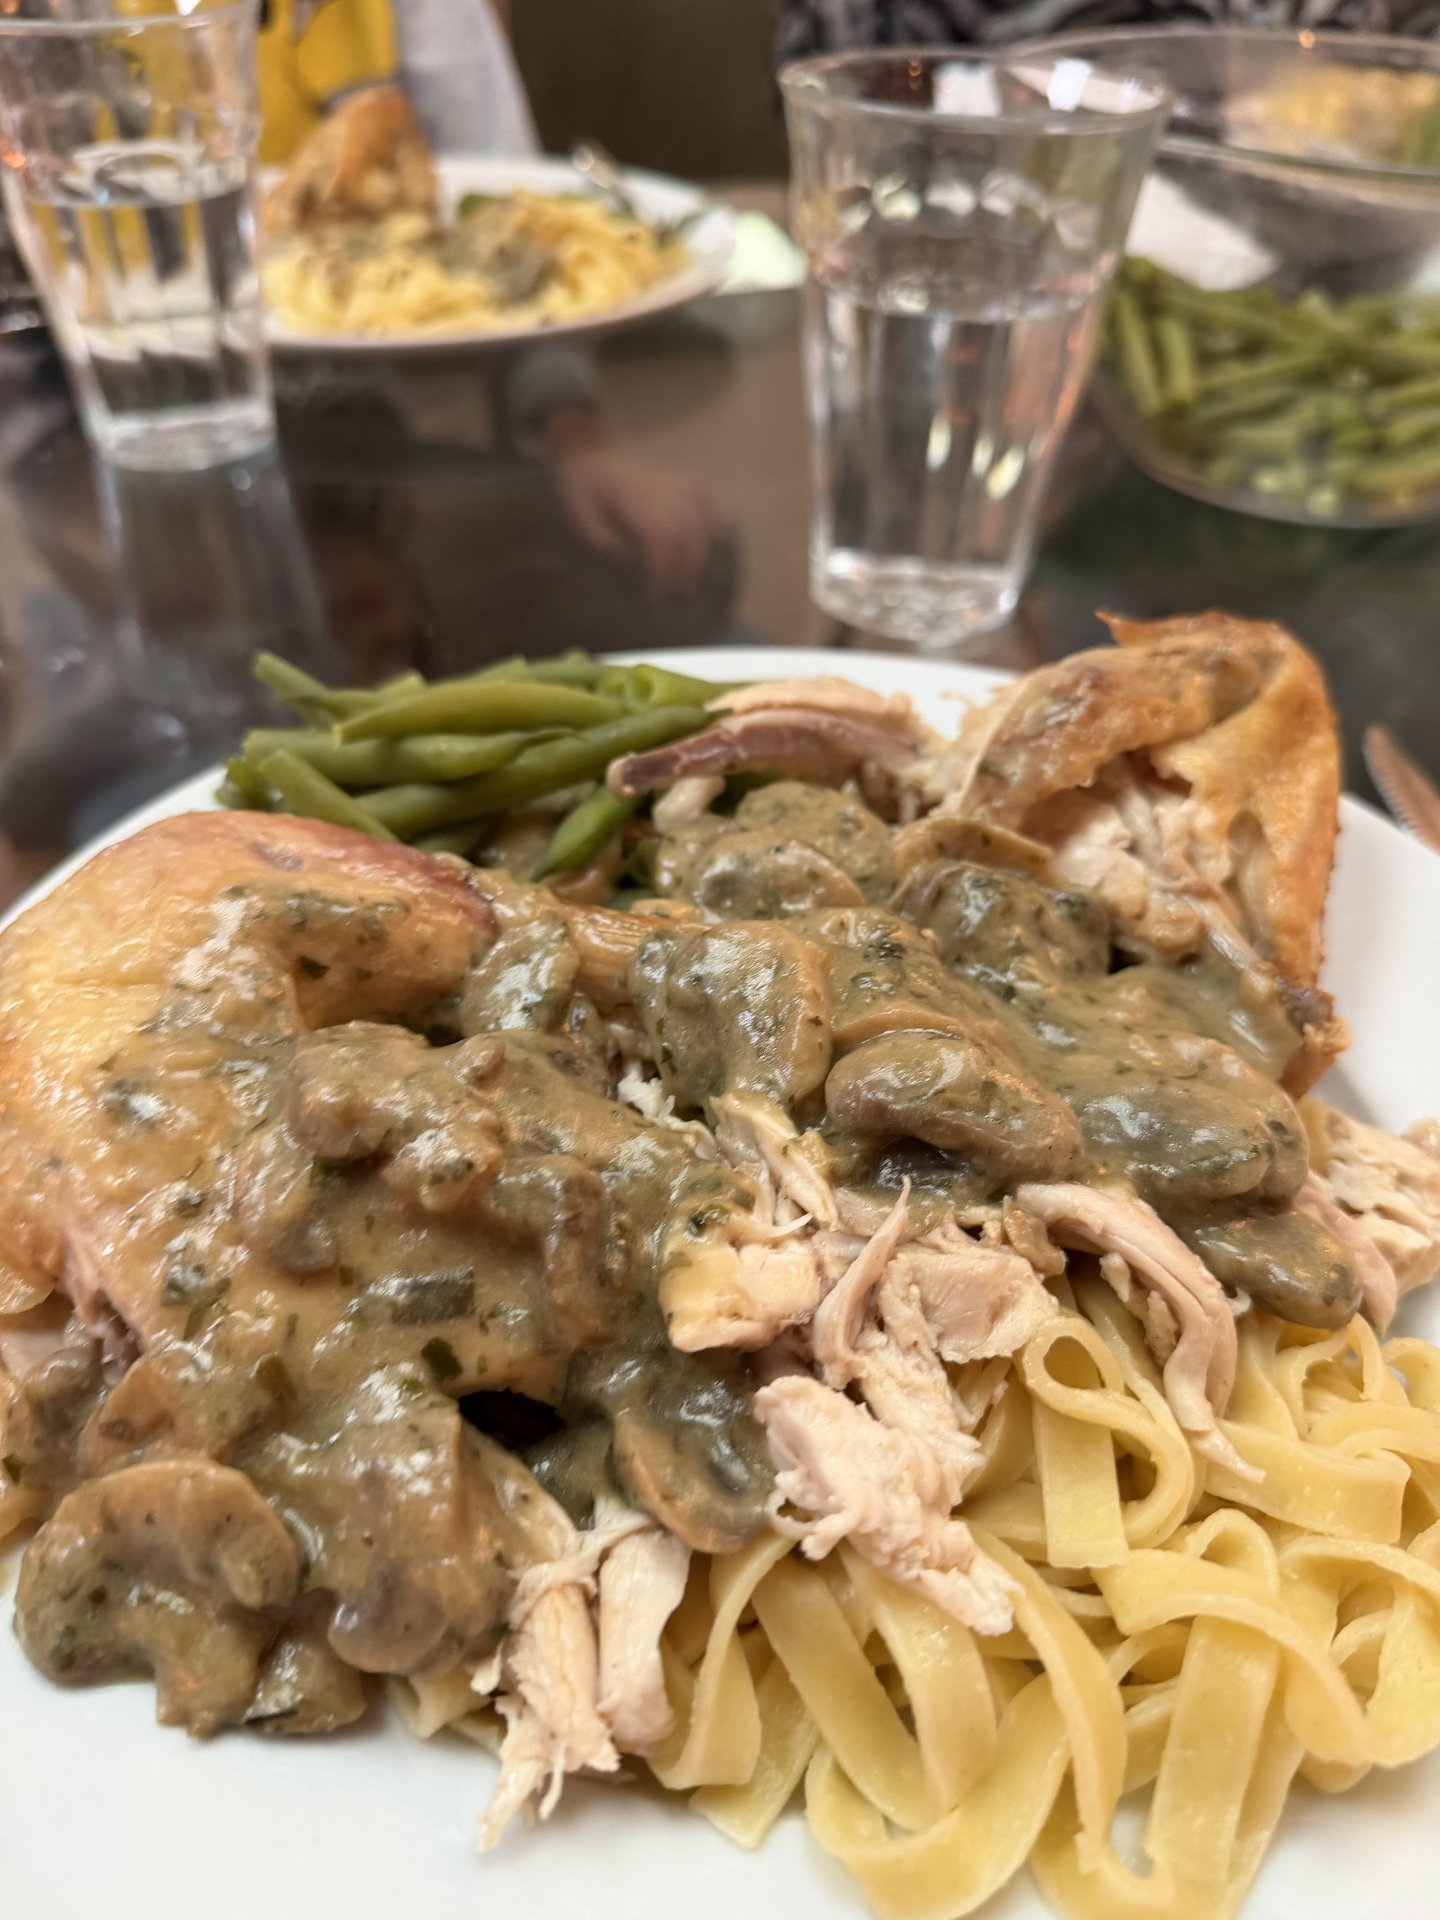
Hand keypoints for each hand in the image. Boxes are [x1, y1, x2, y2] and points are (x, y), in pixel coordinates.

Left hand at [551, 441, 727, 598]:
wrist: (588, 460)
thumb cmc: (580, 495)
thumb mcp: (579, 519)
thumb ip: (602, 541)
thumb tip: (630, 560)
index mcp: (634, 500)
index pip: (658, 541)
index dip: (661, 572)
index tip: (654, 597)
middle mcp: (660, 489)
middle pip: (683, 535)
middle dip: (682, 570)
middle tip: (675, 595)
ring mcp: (674, 482)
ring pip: (698, 521)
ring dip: (698, 555)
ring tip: (689, 580)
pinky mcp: (682, 479)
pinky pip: (706, 499)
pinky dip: (715, 520)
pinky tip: (717, 539)